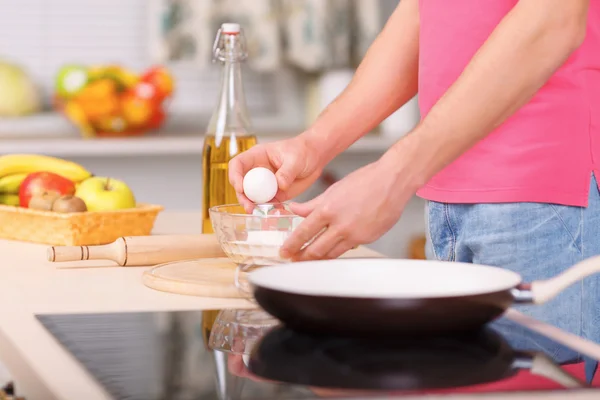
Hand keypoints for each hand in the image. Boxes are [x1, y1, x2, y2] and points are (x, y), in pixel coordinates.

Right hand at [228, 135, 323, 209]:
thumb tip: (279, 185)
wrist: (315, 158)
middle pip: (242, 184)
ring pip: (252, 197)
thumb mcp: (295, 158)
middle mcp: (257, 171)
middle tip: (249, 206)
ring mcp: (265, 184)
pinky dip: (268, 210)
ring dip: (253, 206)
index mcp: (257, 156)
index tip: (241, 188)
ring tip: (258, 212)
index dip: (235, 176)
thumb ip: (287, 171)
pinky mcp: (275, 194)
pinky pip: (267, 204)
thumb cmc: (303, 150)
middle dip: (242, 197)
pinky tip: (274, 213)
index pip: (238, 164)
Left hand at [280, 154, 414, 260]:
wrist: (392, 181)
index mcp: (328, 209)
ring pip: (331, 254)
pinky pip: (348, 249)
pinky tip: (330, 252)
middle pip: (315, 249)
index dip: (291, 245)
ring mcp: (355, 234)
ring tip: (308, 260)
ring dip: (318, 259)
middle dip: (301, 258)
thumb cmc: (364, 181)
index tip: (284, 252)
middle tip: (293, 261)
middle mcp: (340, 225)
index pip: (303, 232)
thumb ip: (311, 204)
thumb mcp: (332, 190)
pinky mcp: (368, 239)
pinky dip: (336, 252)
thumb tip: (293, 209)